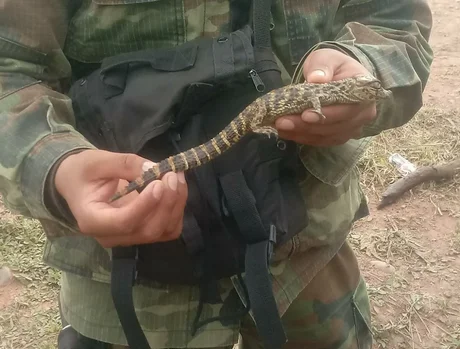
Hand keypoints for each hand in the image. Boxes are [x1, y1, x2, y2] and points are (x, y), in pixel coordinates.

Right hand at [55, 149, 187, 247]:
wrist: (78, 182)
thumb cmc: (83, 171)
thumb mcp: (98, 161)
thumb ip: (126, 164)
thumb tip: (154, 168)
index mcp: (92, 220)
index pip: (124, 222)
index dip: (146, 205)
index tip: (159, 182)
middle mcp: (111, 236)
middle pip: (148, 230)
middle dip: (166, 203)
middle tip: (172, 174)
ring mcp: (129, 237)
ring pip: (163, 231)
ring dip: (176, 204)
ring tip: (176, 176)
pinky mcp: (143, 232)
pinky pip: (168, 229)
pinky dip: (177, 209)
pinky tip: (175, 188)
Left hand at [275, 48, 376, 145]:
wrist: (338, 76)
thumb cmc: (333, 66)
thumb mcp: (327, 58)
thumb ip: (322, 66)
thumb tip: (316, 78)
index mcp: (363, 92)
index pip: (347, 108)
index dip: (326, 114)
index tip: (305, 115)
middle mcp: (363, 113)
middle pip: (334, 126)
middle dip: (306, 125)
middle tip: (282, 122)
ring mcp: (353, 127)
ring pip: (326, 136)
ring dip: (302, 133)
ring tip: (280, 126)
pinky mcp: (340, 135)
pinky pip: (321, 141)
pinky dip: (303, 138)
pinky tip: (286, 133)